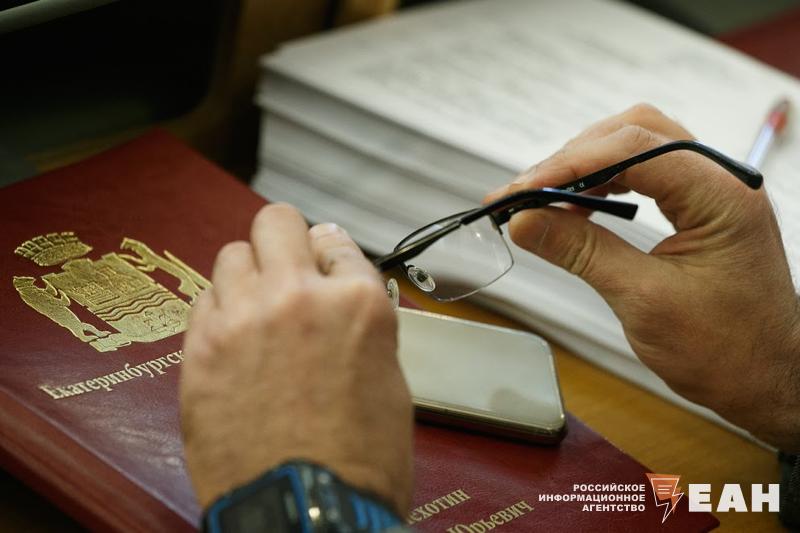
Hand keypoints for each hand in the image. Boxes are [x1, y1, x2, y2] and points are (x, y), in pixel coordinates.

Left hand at [180, 204, 412, 512]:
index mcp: (358, 303)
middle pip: (276, 223)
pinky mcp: (202, 348)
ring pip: (232, 254)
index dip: (329, 256)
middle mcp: (299, 297)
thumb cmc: (359, 461)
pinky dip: (219, 310)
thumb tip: (342, 297)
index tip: (322, 263)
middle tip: (285, 265)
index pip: (336, 242)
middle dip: (284, 240)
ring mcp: (245, 318)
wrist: (307, 511)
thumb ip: (361, 322)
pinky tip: (232, 337)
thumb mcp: (388, 379)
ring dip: (248, 275)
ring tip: (256, 309)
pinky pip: (203, 300)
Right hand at [486, 104, 799, 449]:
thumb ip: (581, 252)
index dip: (568, 163)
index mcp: (720, 195)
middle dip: (575, 158)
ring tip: (543, 202)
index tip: (520, 190)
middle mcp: (720, 180)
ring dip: (587, 169)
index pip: (634, 148)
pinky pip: (646, 175)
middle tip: (526, 193)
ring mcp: (712, 192)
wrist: (769, 381)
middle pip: (635, 133)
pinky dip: (605, 185)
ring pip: (638, 148)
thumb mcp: (642, 300)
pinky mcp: (700, 208)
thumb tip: (523, 220)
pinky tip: (576, 209)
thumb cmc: (723, 351)